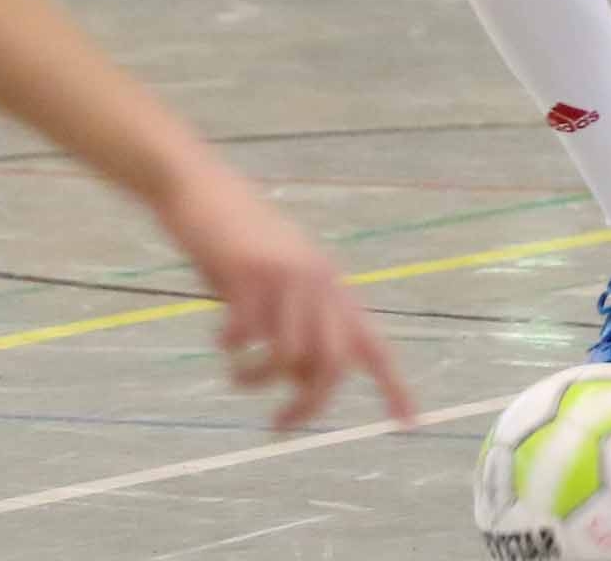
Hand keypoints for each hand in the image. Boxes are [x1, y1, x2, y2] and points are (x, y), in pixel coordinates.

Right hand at [158, 163, 414, 431]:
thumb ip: (297, 326)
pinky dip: (232, 348)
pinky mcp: (248, 272)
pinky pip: (247, 333)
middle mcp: (317, 280)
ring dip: (257, 378)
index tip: (410, 423)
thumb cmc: (236, 243)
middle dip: (309, 404)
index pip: (373, 344)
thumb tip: (301, 382)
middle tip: (280, 424)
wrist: (199, 187)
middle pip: (332, 364)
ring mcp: (285, 275)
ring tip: (237, 376)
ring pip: (288, 355)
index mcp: (332, 285)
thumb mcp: (279, 284)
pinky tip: (220, 339)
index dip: (394, 385)